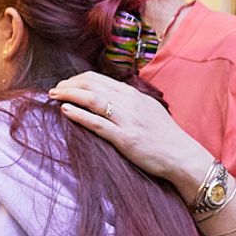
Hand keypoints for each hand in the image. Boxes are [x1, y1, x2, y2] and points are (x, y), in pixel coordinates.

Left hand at [48, 72, 214, 200]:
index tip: (64, 85)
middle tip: (54, 90)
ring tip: (53, 96)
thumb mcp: (147, 110)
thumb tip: (107, 96)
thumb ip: (128, 101)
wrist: (182, 156)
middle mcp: (130, 103)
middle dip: (69, 85)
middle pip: (92, 85)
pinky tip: (65, 111)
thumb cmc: (163, 136)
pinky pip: (98, 123)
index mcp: (133, 95)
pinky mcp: (125, 138)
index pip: (99, 79)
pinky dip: (79, 115)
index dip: (77, 80)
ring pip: (93, 100)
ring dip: (69, 95)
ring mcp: (128, 120)